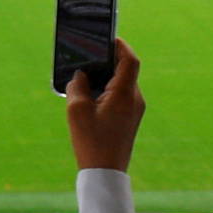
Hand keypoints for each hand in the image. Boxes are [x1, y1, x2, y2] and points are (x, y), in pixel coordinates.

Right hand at [66, 38, 143, 173]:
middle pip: (125, 70)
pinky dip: (107, 91)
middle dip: (108, 61)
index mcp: (125, 94)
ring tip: (85, 77)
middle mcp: (135, 100)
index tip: (107, 38)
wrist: (105, 174)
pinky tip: (89, 97)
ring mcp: (134, 110)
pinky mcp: (129, 119)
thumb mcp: (77, 111)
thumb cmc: (91, 142)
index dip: (120, 46)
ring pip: (122, 84)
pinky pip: (120, 96)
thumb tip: (80, 75)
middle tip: (89, 55)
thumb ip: (78, 86)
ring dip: (106, 77)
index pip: (129, 60)